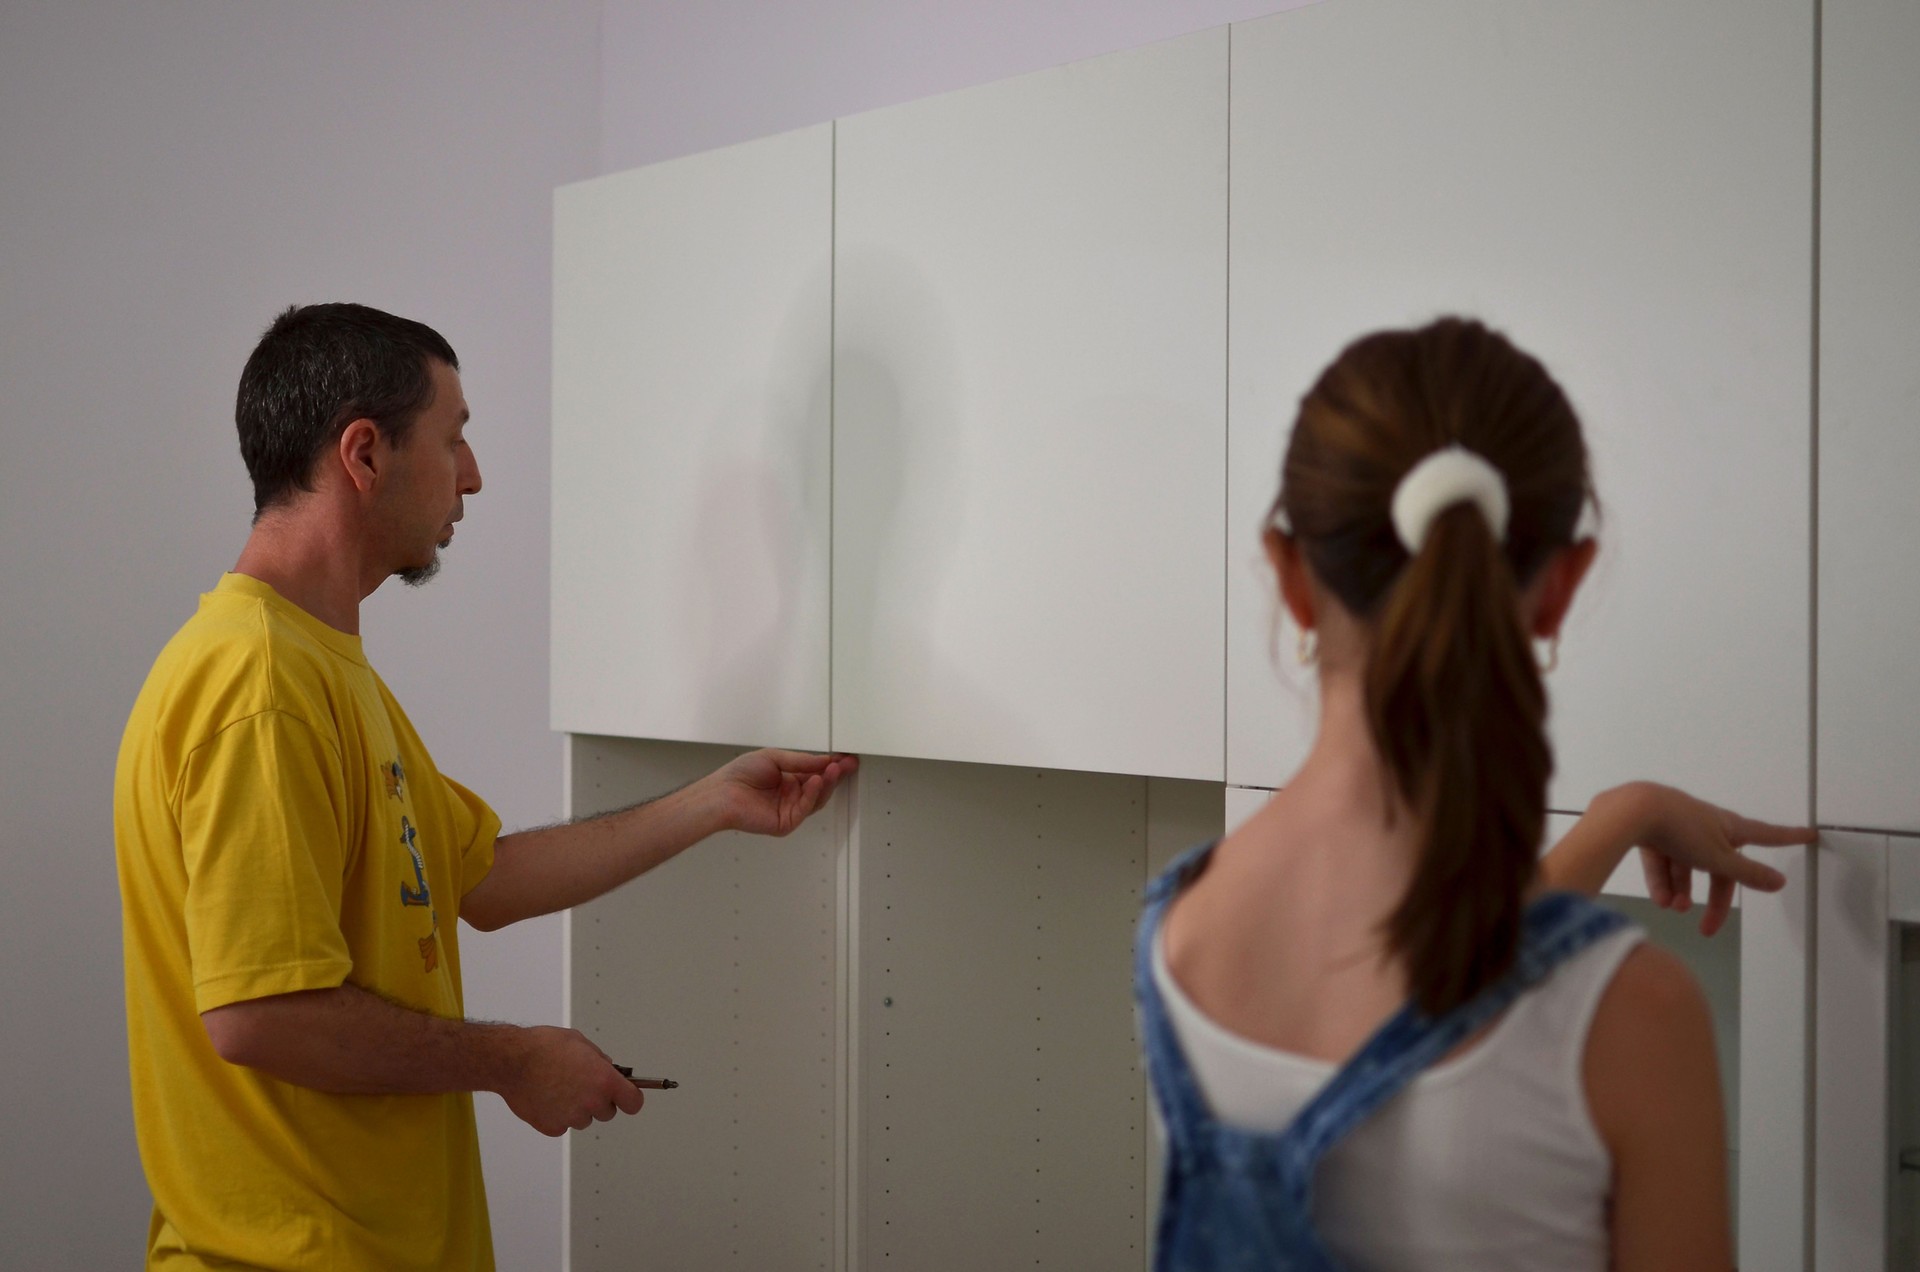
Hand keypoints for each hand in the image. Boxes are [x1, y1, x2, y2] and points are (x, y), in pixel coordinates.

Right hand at [498, 1026, 643, 1136]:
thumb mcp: (580, 1043)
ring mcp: (571, 1118)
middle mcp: (591, 1103)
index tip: (627, 1096)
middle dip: (599, 1101)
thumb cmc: (544, 1047)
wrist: (512, 1062)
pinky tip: (547, 1098)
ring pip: (584, 1119)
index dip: (630, 1098)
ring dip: (578, 1109)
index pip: (633, 1102)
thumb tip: (608, 1069)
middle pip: (608, 1112)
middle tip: (582, 1085)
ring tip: (559, 1088)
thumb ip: (599, 1060)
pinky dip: (558, 1115)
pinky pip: (563, 1125)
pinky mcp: (553, 1128)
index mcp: (604, 1081)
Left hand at [708, 749, 857, 836]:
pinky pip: (805, 808)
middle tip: (848, 764)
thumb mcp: (774, 758)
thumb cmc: (740, 774)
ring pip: (816, 798)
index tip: (845, 758)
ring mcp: (790, 810)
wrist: (722, 793)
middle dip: (835, 775)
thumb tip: (824, 760)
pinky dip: (812, 795)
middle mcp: (791, 795)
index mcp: (788, 779)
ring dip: (826, 783)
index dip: (830, 765)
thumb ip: (801, 761)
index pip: (815, 772)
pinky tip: (815, 780)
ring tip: (834, 769)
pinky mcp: (786, 822)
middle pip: (820, 786)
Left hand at [1616, 782, 1813, 935]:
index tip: (1809, 834)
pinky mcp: (1647, 830)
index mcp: (1728, 826)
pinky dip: (1661, 881)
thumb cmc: (1681, 829)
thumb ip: (1748, 873)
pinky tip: (1659, 900)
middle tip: (1708, 929)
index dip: (1787, 837)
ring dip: (1681, 891)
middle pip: (1718, 867)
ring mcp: (1674, 826)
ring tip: (1674, 908)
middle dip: (1713, 899)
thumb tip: (1781, 882)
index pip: (1765, 835)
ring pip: (1685, 866)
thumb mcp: (1719, 857)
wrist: (1630, 810)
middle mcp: (1704, 824)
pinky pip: (1661, 860)